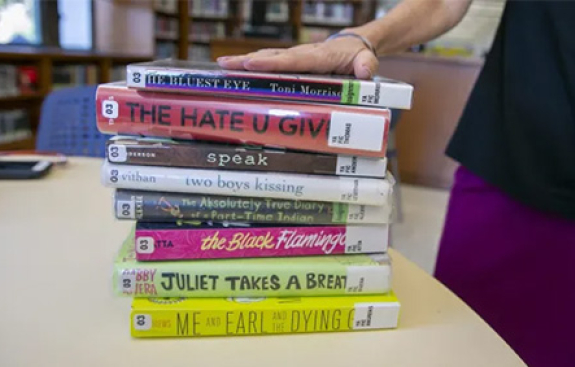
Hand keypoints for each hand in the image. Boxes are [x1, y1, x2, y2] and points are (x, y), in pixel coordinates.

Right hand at [216, 32, 377, 79]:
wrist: (354, 43)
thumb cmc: (358, 55)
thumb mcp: (366, 60)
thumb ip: (366, 66)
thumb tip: (364, 72)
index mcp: (319, 56)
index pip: (293, 61)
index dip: (272, 64)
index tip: (251, 64)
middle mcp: (302, 54)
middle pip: (272, 57)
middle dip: (247, 61)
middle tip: (225, 64)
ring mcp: (294, 56)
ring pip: (266, 58)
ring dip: (244, 61)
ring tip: (222, 65)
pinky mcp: (290, 60)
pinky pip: (269, 61)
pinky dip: (251, 64)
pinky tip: (234, 68)